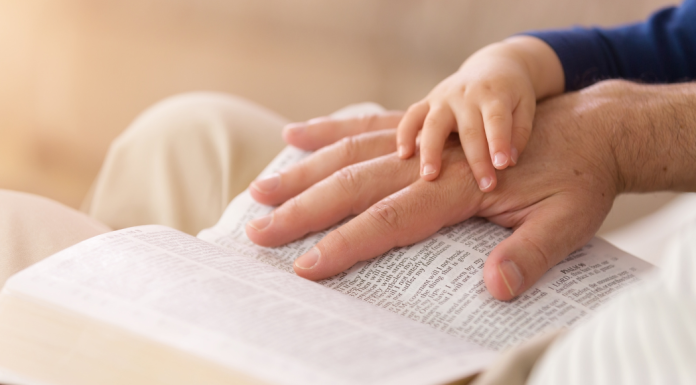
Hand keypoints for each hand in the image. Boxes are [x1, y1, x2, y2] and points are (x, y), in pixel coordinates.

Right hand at [248, 80, 695, 299]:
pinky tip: (295, 133)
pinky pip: (367, 127)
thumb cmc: (579, 179)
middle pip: (355, 184)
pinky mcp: (425, 128)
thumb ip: (532, 253)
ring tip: (260, 186)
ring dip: (302, 171)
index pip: (391, 220)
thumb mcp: (571, 222)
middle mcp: (434, 160)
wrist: (593, 126)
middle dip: (304, 209)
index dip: (346, 243)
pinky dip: (329, 130)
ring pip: (350, 153)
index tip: (305, 265)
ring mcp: (425, 140)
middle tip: (258, 229)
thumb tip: (495, 289)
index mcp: (462, 188)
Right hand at [397, 36, 562, 190]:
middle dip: (476, 160)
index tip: (502, 166)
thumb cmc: (512, 95)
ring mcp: (443, 98)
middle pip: (469, 129)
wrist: (493, 66)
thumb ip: (519, 133)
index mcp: (494, 95)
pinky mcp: (427, 101)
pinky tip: (403, 156)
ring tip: (429, 177)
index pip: (497, 120)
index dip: (499, 142)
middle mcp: (466, 95)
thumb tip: (508, 161)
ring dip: (431, 151)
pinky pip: (410, 117)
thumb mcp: (525, 106)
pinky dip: (404, 135)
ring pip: (433, 124)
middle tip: (485, 187)